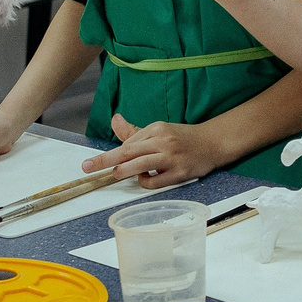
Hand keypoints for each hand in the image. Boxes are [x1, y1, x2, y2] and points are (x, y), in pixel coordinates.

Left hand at [83, 114, 224, 188]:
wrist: (214, 142)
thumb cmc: (183, 138)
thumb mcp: (159, 130)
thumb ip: (134, 130)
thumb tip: (114, 119)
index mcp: (156, 129)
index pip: (127, 143)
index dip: (110, 155)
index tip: (92, 163)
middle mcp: (163, 141)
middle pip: (128, 151)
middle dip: (105, 160)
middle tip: (87, 167)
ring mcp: (171, 157)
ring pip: (139, 165)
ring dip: (122, 171)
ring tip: (114, 175)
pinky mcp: (179, 172)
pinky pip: (155, 181)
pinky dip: (146, 182)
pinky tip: (147, 178)